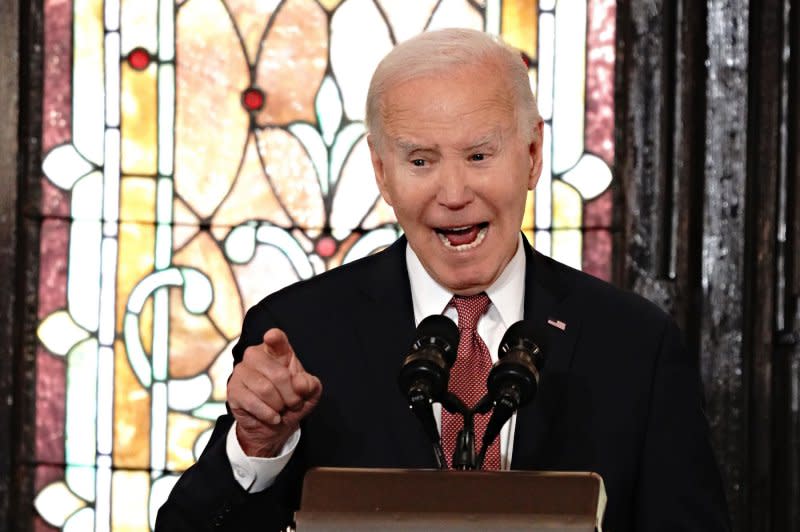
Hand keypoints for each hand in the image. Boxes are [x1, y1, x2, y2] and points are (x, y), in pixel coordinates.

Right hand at [227, 328, 321, 456]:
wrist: (272, 424)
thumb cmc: (291, 401)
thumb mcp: (308, 394)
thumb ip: (310, 385)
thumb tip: (299, 383)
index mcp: (277, 350)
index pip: (276, 339)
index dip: (274, 337)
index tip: (271, 336)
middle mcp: (255, 355)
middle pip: (278, 375)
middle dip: (291, 395)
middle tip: (294, 403)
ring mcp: (241, 371)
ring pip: (265, 389)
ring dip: (279, 406)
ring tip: (281, 409)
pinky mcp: (233, 389)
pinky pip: (253, 402)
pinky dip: (268, 414)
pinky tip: (273, 417)